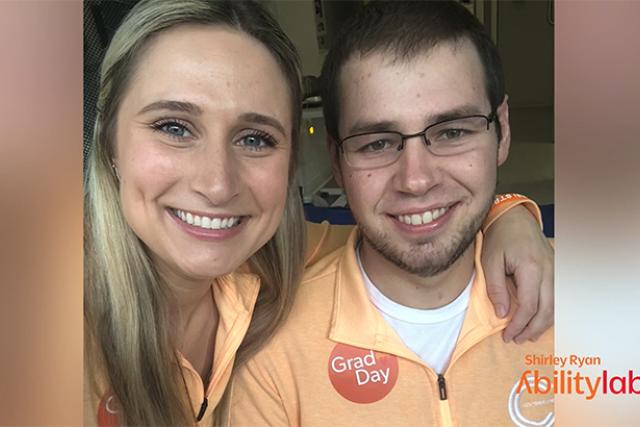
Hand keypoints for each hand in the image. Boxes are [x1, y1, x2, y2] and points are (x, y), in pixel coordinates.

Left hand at [482, 205, 553, 342]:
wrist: (515, 218)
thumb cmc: (499, 238)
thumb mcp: (490, 261)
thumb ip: (496, 288)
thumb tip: (502, 314)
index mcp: (531, 268)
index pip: (530, 306)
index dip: (518, 325)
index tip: (506, 335)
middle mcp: (549, 271)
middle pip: (548, 310)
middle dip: (532, 329)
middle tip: (516, 340)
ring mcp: (556, 270)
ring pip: (556, 306)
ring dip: (542, 324)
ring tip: (526, 335)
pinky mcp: (556, 270)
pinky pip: (557, 297)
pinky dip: (548, 312)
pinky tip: (537, 320)